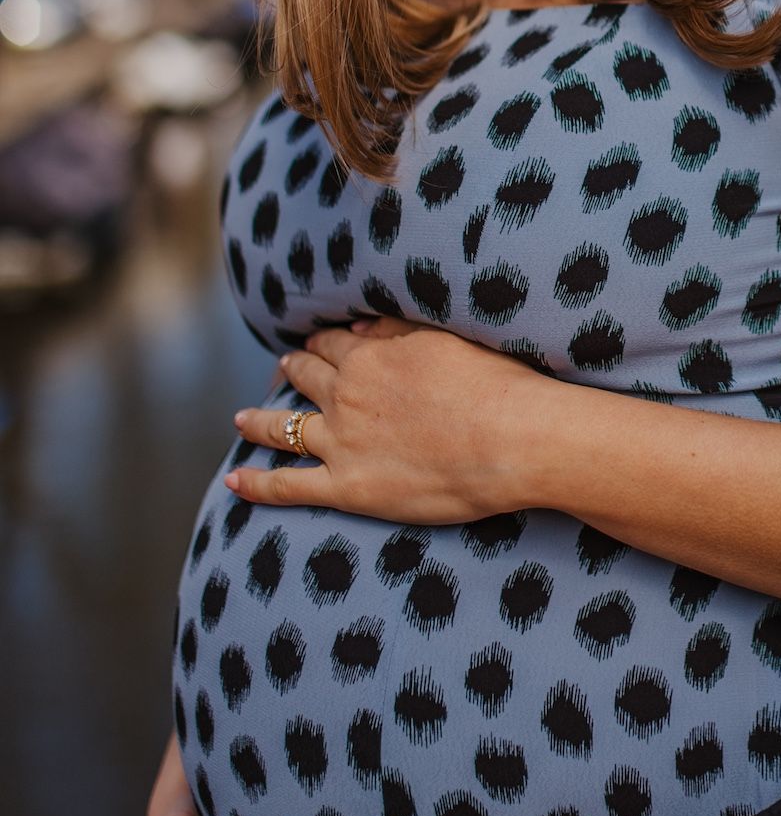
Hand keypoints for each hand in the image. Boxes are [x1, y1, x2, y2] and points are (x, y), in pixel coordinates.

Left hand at [225, 317, 549, 521]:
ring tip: (241, 419)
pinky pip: (288, 486)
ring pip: (282, 428)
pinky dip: (256, 483)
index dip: (322, 342)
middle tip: (283, 368)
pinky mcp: (346, 488)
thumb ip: (397, 331)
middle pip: (304, 378)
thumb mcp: (444, 338)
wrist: (511, 438)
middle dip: (291, 370)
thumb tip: (362, 327)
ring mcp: (340, 443)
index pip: (333, 344)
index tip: (315, 342)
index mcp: (369, 358)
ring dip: (258, 421)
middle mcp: (345, 396)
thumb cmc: (493, 384)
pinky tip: (234, 480)